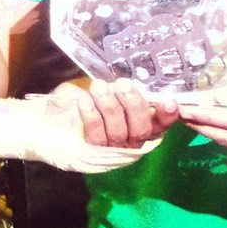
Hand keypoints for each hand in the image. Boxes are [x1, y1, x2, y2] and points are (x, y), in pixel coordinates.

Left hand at [50, 79, 178, 147]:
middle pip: (141, 129)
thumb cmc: (91, 97)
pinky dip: (92, 116)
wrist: (57, 114)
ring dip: (109, 106)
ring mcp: (113, 148)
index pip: (162, 124)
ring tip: (99, 87)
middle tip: (122, 84)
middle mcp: (132, 140)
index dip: (167, 115)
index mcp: (144, 125)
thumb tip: (135, 76)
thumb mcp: (108, 87)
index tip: (169, 100)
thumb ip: (125, 86)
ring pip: (118, 132)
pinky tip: (84, 100)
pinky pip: (96, 135)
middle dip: (134, 104)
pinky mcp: (93, 151)